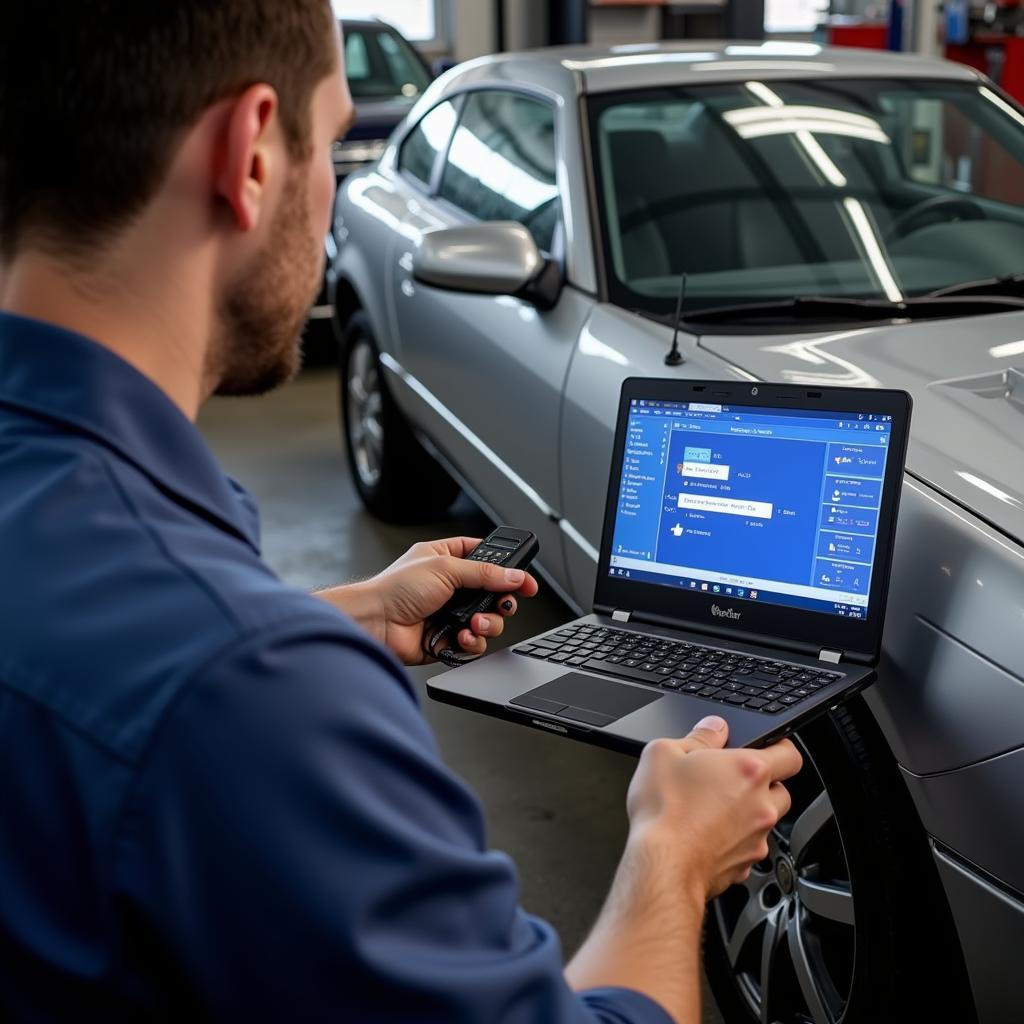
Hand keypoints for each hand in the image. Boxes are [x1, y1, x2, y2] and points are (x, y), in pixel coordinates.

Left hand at [318, 537, 538, 664]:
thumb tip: (514, 575)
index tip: (525, 579)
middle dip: (501, 602)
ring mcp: (449, 614)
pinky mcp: (447, 639)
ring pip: (487, 621)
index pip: (486, 558)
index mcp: (446, 559)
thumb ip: (484, 573)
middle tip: (502, 604)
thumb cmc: (394, 589)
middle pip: (493, 594)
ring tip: (473, 624)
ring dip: (487, 624)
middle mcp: (450, 587)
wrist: (374, 624)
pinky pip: (474, 643)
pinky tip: (461, 637)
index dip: (508, 569)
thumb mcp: (445, 568)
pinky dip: (472, 642)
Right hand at [626, 716, 802, 900]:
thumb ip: (699, 736)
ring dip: (749, 813)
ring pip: (766, 821)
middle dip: (763, 784)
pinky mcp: (744, 865)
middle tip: (732, 779)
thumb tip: (714, 727)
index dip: (780, 747)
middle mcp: (761, 805)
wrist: (661, 864)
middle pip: (781, 789)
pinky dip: (734, 841)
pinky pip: (748, 847)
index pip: (790, 753)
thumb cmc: (664, 811)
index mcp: (749, 770)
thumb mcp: (665, 752)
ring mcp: (756, 838)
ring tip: (715, 809)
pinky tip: (707, 835)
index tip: (766, 748)